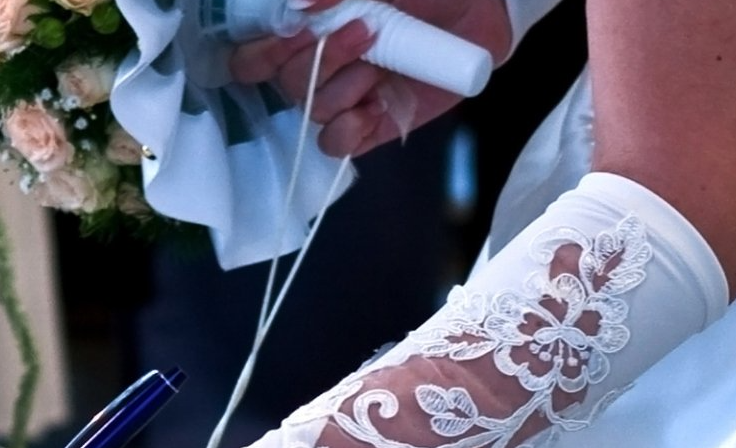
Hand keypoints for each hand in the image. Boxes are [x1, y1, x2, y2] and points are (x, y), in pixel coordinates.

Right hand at [228, 0, 511, 156]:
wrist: (483, 11)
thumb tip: (300, 6)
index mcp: (308, 33)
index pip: (252, 58)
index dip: (261, 53)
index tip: (297, 30)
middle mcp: (319, 67)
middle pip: (287, 84)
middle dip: (320, 59)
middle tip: (366, 30)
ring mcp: (347, 99)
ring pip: (314, 113)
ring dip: (343, 87)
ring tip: (382, 60)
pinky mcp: (374, 126)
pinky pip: (337, 145)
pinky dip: (349, 130)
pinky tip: (374, 106)